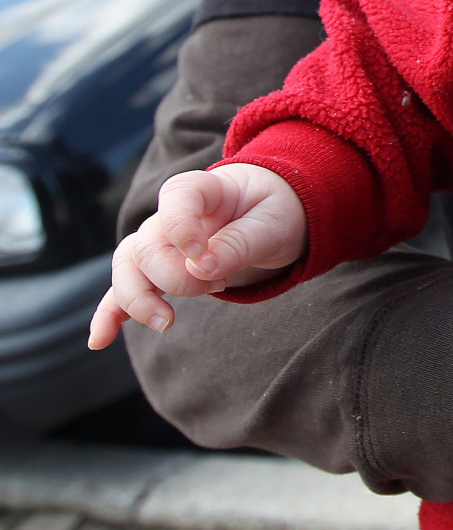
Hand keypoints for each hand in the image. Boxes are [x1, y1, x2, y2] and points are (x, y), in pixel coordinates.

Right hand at [89, 164, 306, 349]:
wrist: (273, 215)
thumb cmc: (276, 212)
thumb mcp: (274, 224)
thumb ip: (240, 243)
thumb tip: (202, 269)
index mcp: (205, 189)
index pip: (176, 196)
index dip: (181, 227)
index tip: (203, 256)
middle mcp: (173, 214)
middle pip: (149, 245)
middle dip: (177, 276)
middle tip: (219, 285)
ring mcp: (160, 242)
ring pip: (128, 267)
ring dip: (139, 299)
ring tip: (167, 322)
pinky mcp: (158, 270)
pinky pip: (124, 289)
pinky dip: (111, 313)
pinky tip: (101, 340)